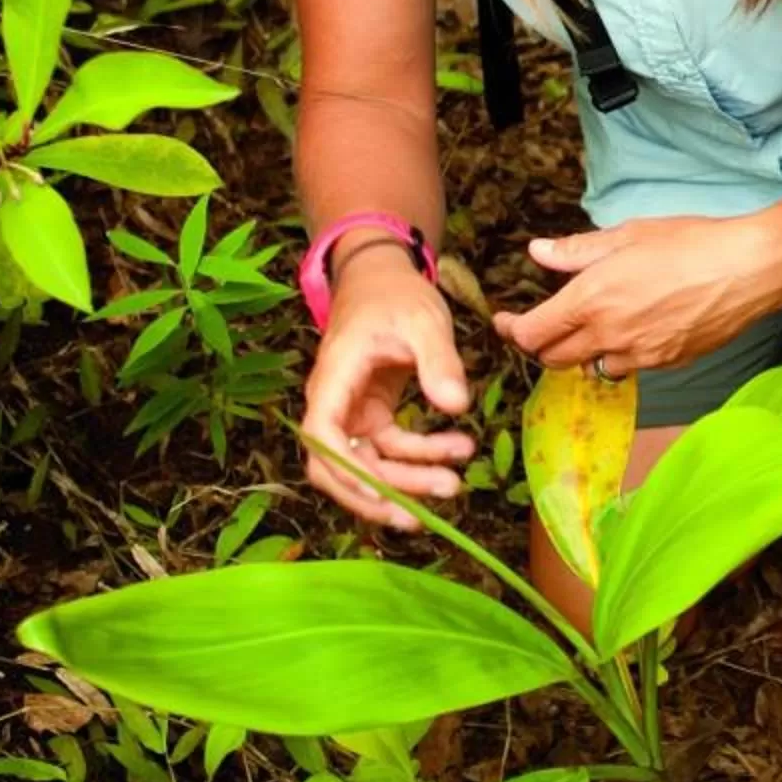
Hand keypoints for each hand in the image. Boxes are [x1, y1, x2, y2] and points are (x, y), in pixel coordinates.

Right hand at [297, 246, 476, 528]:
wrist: (385, 279)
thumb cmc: (395, 295)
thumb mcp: (424, 320)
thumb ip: (439, 361)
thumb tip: (455, 405)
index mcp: (334, 377)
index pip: (323, 436)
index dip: (348, 472)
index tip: (384, 493)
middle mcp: (335, 402)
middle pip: (341, 464)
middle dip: (382, 492)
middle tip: (433, 502)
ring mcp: (352, 413)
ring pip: (369, 464)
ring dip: (408, 480)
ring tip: (455, 483)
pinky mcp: (372, 416)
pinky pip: (390, 450)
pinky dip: (421, 456)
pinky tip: (458, 448)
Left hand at [492, 213, 781, 375]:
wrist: (749, 268)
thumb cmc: (692, 242)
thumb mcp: (628, 234)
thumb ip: (577, 251)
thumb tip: (538, 251)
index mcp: (592, 299)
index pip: (533, 332)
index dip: (511, 330)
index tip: (505, 321)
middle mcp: (610, 334)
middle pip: (553, 359)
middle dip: (539, 345)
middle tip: (538, 327)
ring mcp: (640, 354)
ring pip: (590, 367)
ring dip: (579, 353)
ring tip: (585, 329)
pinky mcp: (667, 363)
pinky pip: (627, 367)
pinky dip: (616, 355)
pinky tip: (628, 332)